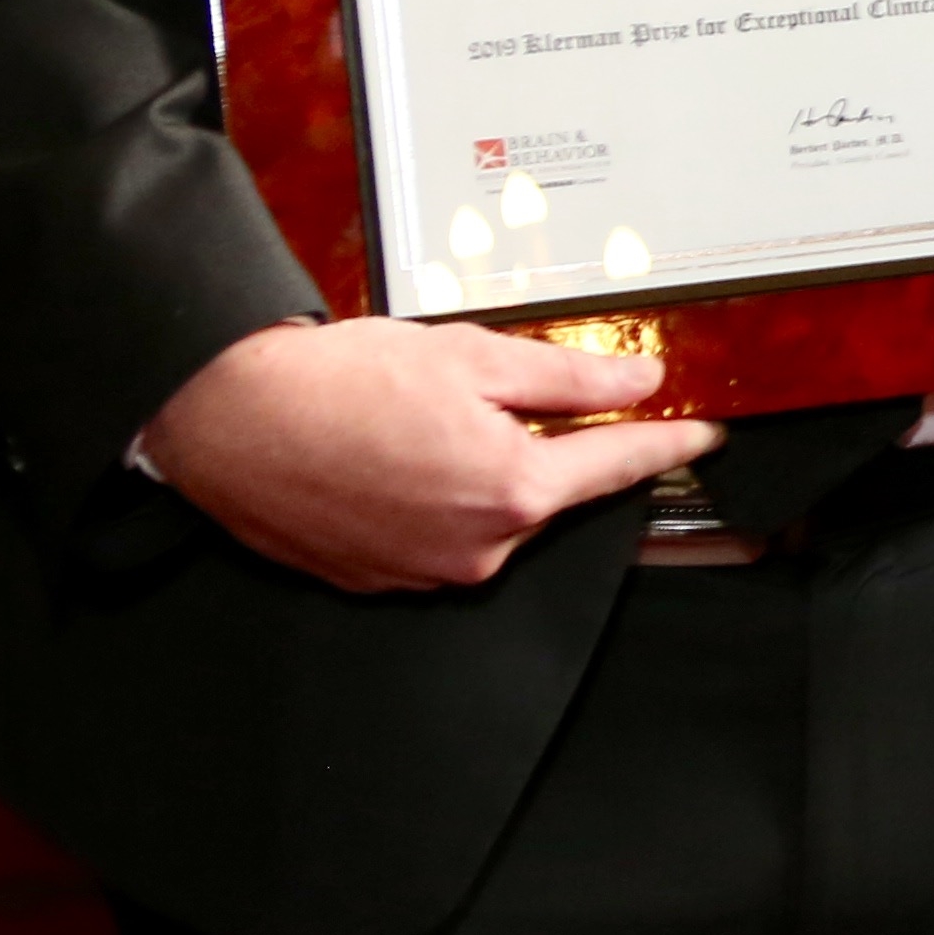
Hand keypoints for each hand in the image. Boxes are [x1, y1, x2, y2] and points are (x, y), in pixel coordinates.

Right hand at [134, 315, 721, 592]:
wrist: (229, 416)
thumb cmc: (339, 383)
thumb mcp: (473, 357)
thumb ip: (569, 379)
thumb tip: (639, 386)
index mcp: (512, 490)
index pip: (618, 466)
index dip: (668, 445)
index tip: (704, 438)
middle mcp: (476, 548)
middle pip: (547, 492)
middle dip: (539, 445)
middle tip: (485, 396)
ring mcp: (425, 572)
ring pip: (488, 516)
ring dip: (479, 472)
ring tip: (418, 421)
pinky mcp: (378, 578)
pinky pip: (434, 537)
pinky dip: (431, 498)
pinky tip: (392, 458)